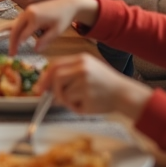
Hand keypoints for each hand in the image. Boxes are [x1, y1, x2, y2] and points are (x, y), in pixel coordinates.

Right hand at [9, 0, 100, 54]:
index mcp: (35, 18)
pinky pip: (20, 22)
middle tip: (11, 54)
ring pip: (16, 25)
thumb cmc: (64, 18)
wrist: (68, 4)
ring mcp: (27, 10)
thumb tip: (35, 50)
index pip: (23, 34)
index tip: (15, 54)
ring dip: (13, 37)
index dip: (18, 45)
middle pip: (15, 29)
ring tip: (13, 49)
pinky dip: (18, 31)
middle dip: (12, 42)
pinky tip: (19, 40)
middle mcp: (28, 12)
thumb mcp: (56, 31)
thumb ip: (45, 40)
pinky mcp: (28, 10)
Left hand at [38, 53, 152, 118]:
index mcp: (82, 59)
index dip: (45, 77)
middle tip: (52, 99)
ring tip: (81, 100)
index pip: (56, 65)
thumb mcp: (88, 70)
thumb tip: (47, 86)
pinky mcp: (87, 94)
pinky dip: (75, 107)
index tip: (40, 87)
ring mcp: (85, 81)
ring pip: (63, 92)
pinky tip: (88, 104)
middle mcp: (82, 67)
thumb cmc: (105, 85)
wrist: (125, 94)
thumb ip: (69, 73)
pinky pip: (72, 103)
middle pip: (56, 77)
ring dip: (67, 101)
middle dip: (50, 90)